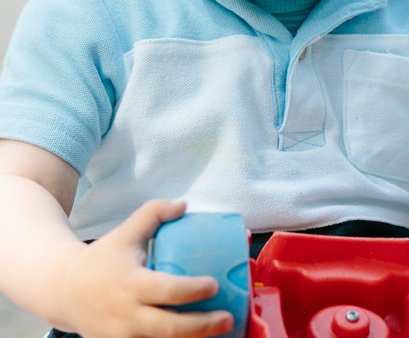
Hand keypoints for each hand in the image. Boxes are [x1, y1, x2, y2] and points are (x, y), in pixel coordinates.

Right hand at [57, 200, 231, 337]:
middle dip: (201, 326)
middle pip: (168, 328)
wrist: (62, 291)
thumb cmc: (100, 260)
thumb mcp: (125, 233)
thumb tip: (184, 204)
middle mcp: (126, 314)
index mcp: (130, 283)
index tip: (214, 285)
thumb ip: (153, 213)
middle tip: (227, 318)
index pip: (165, 291)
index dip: (191, 290)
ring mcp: (122, 336)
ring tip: (221, 332)